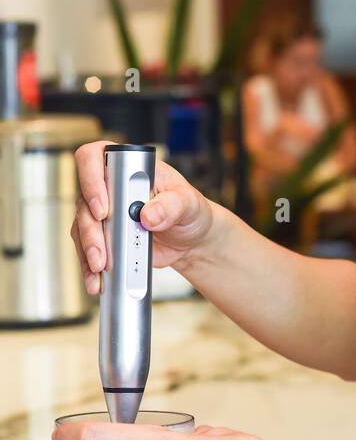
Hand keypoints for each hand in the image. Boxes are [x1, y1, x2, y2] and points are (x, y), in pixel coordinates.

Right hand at [71, 140, 217, 293]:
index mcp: (129, 168)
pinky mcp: (103, 237)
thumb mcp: (189, 204)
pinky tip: (95, 282)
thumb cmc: (191, 211)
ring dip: (87, 251)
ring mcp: (103, 213)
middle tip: (101, 253)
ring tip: (99, 272)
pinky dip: (89, 267)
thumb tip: (148, 215)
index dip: (91, 179)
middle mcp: (110, 187)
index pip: (94, 158)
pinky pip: (87, 250)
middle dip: (90, 230)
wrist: (190, 240)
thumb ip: (172, 205)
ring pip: (81, 227)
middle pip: (84, 201)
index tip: (102, 209)